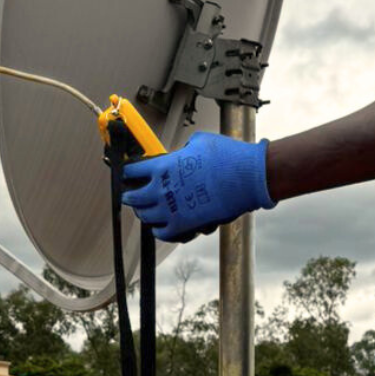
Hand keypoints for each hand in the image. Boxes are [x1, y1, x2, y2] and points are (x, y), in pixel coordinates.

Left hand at [121, 132, 276, 242]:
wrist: (247, 177)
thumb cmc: (227, 157)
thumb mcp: (200, 142)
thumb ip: (183, 150)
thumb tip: (182, 153)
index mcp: (163, 167)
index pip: (132, 172)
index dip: (128, 172)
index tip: (127, 174)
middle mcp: (162, 190)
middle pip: (133, 198)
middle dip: (131, 195)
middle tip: (131, 194)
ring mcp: (171, 210)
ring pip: (146, 217)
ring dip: (145, 213)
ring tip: (146, 210)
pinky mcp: (184, 225)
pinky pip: (162, 233)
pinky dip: (160, 230)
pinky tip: (162, 225)